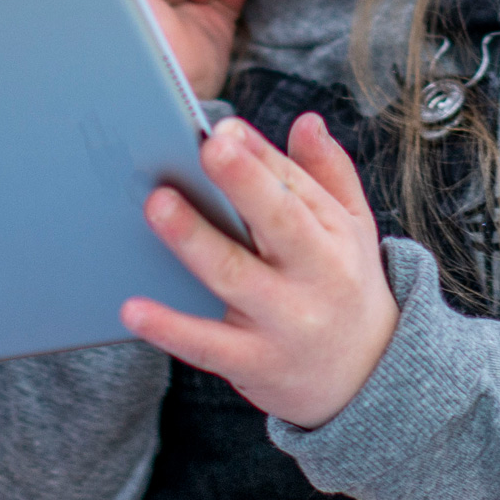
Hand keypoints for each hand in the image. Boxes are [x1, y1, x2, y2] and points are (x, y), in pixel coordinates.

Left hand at [124, 111, 399, 428]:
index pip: (295, 187)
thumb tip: (306, 120)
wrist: (368, 379)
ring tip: (156, 205)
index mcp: (333, 236)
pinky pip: (207, 345)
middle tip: (208, 148)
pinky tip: (132, 308)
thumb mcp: (353, 228)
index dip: (260, 155)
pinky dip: (170, 328)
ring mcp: (283, 322)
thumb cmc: (344, 284)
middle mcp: (314, 277)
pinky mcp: (254, 363)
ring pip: (234, 276)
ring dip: (194, 240)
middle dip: (244, 184)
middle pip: (278, 223)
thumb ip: (329, 173)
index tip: (224, 128)